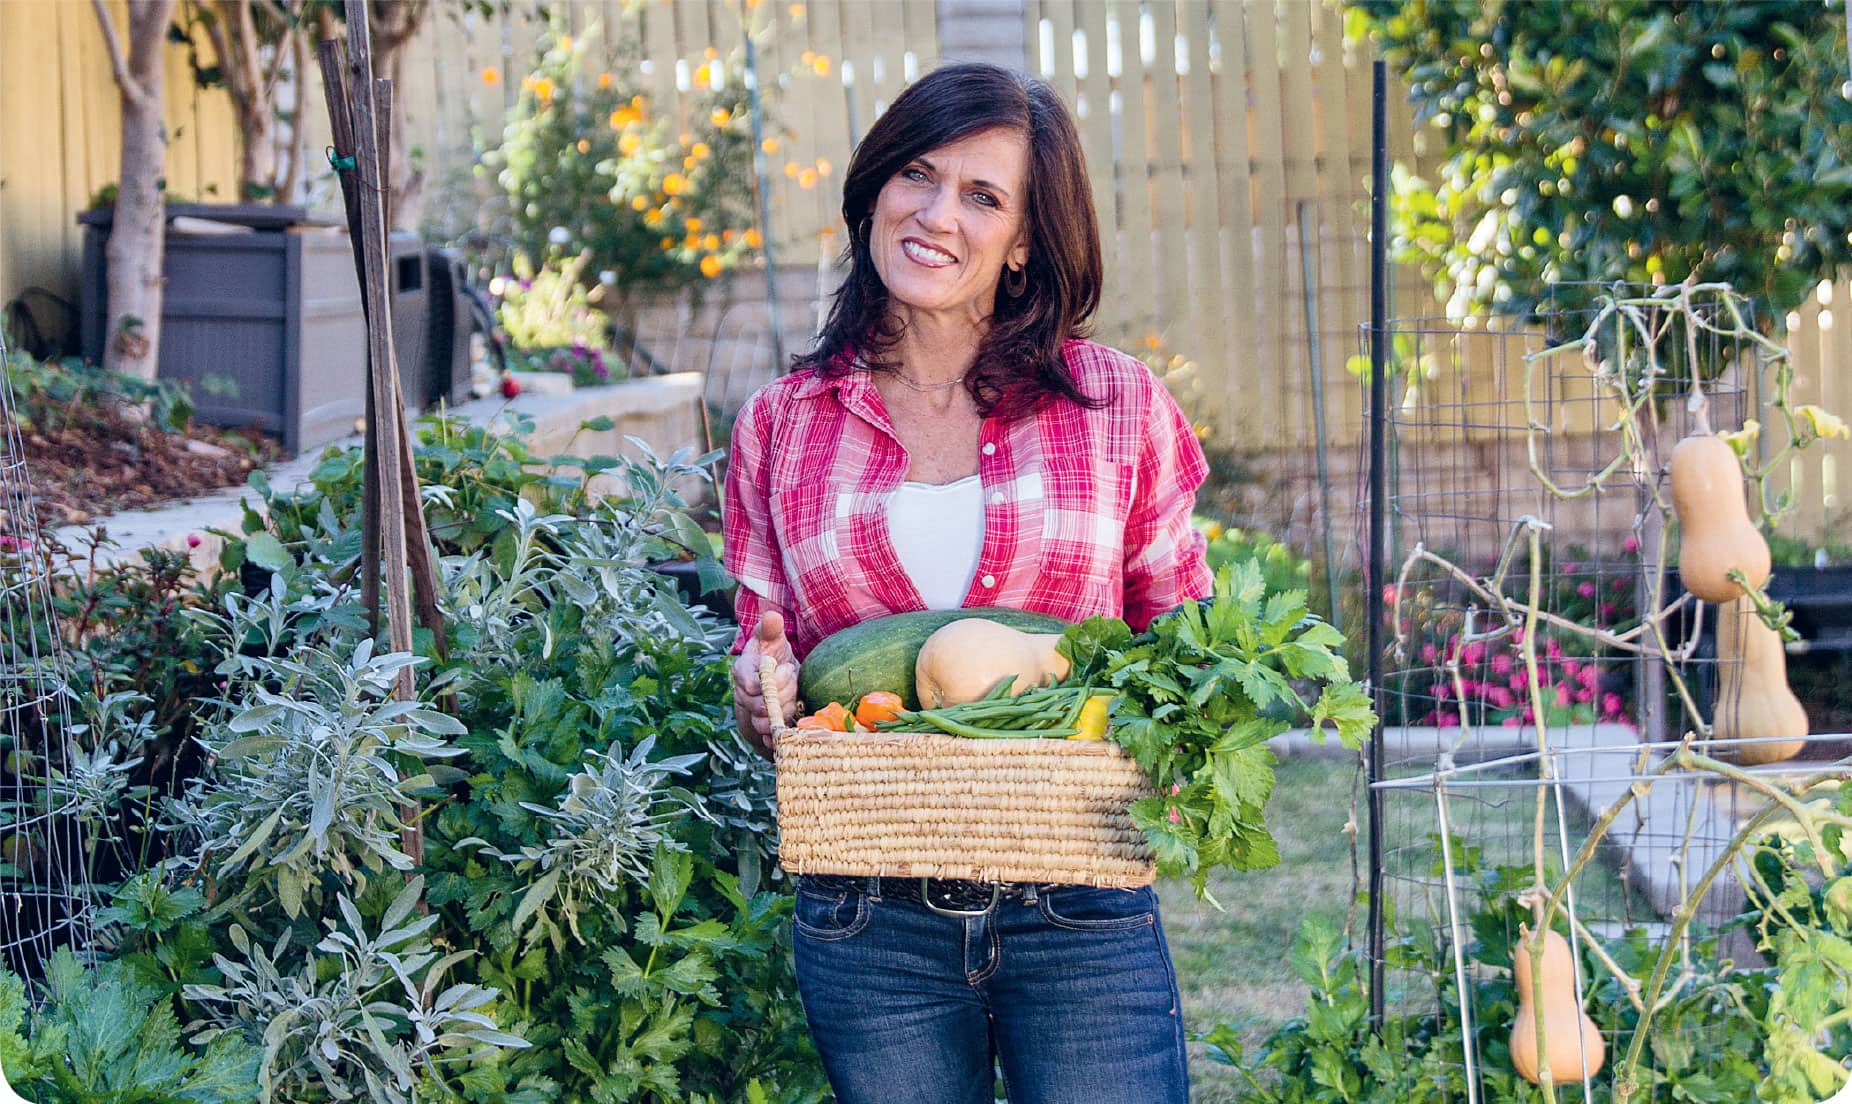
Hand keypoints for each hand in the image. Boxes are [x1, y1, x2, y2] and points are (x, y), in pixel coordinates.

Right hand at [732, 612, 798, 755]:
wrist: (775, 682)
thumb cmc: (773, 657)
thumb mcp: (773, 640)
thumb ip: (771, 629)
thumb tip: (772, 616)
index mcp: (742, 672)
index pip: (751, 684)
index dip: (772, 679)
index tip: (786, 667)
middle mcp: (743, 695)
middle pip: (762, 705)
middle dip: (784, 694)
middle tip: (795, 680)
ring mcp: (751, 714)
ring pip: (766, 723)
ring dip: (785, 711)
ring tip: (795, 700)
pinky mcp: (761, 729)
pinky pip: (768, 738)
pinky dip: (781, 732)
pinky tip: (791, 723)